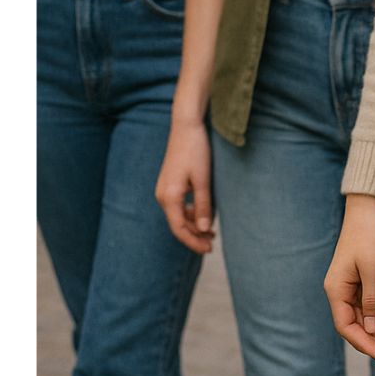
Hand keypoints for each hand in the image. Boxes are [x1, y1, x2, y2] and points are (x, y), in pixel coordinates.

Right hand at [155, 121, 214, 253]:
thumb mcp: (203, 178)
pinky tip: (203, 213)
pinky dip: (190, 212)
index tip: (208, 249)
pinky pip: (178, 205)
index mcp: (169, 197)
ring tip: (211, 231)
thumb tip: (205, 229)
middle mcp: (162, 196)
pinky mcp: (169, 183)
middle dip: (195, 235)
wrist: (186, 126)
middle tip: (212, 243)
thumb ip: (204, 204)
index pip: (180, 229)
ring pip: (178, 215)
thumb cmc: (196, 150)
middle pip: (178, 224)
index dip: (194, 242)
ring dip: (193, 224)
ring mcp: (164, 189)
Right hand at [324, 194, 374, 362]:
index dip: (364, 343)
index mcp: (336, 290)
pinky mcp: (358, 280)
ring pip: (362, 316)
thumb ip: (372, 301)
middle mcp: (339, 291)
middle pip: (354, 324)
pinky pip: (366, 305)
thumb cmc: (368, 236)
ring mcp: (348, 286)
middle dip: (374, 338)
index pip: (346, 326)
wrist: (367, 209)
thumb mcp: (372, 269)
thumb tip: (372, 330)